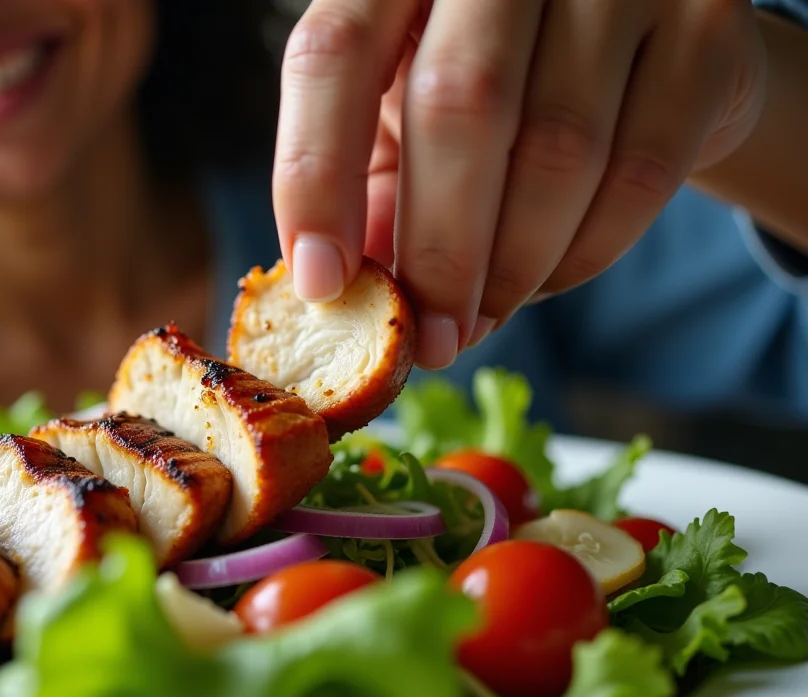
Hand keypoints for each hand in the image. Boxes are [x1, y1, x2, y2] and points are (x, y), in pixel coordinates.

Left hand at [273, 0, 765, 368]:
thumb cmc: (487, 74)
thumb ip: (367, 183)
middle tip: (428, 339)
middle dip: (437, 251)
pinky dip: (585, 253)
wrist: (635, 32)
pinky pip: (642, 173)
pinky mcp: (706, 25)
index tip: (319, 283)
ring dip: (512, 268)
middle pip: (459, 105)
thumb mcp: (402, 111)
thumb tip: (342, 290)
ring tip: (481, 319)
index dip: (316, 176)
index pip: (334, 55)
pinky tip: (546, 280)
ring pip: (558, 151)